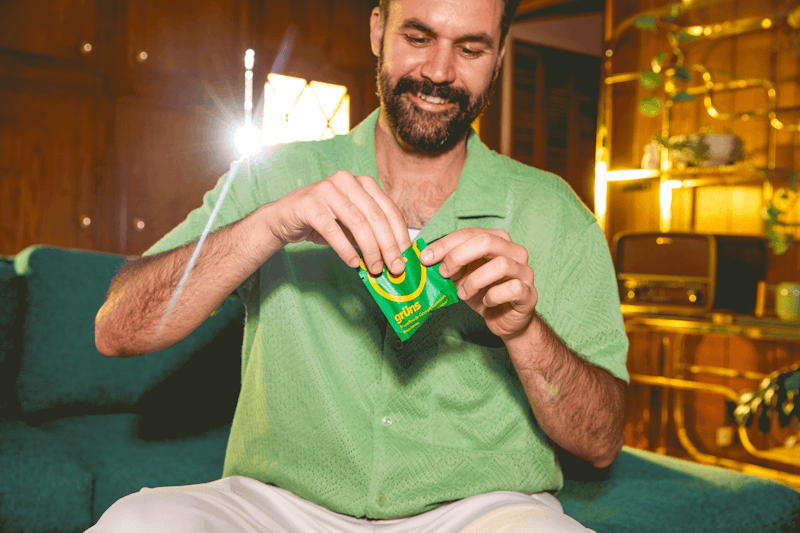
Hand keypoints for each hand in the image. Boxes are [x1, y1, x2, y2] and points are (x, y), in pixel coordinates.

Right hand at [269, 171, 410, 275]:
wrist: (283, 218)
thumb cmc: (322, 221)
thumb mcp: (351, 225)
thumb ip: (371, 234)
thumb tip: (395, 256)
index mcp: (362, 182)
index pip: (389, 208)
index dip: (400, 234)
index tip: (406, 256)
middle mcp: (346, 181)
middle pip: (376, 216)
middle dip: (389, 245)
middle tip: (395, 268)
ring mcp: (327, 190)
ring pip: (358, 222)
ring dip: (370, 249)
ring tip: (375, 268)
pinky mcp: (309, 204)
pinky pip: (333, 230)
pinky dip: (346, 249)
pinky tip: (354, 263)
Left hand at [420, 228, 536, 339]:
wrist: (506, 321)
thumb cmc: (484, 294)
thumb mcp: (462, 277)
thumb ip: (450, 265)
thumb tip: (426, 258)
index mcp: (498, 241)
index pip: (470, 233)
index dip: (445, 244)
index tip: (425, 257)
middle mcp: (515, 251)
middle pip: (486, 242)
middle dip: (458, 256)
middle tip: (443, 272)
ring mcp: (525, 271)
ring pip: (500, 265)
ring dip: (474, 280)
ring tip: (463, 293)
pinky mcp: (530, 293)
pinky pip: (512, 289)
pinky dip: (493, 296)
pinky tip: (486, 302)